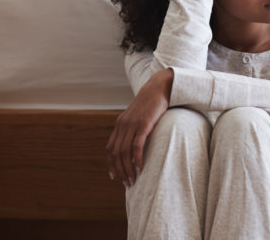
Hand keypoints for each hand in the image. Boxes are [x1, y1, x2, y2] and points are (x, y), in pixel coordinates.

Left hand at [106, 68, 173, 186]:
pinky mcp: (143, 125)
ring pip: (124, 152)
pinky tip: (140, 168)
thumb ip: (134, 128)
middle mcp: (123, 125)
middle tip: (126, 183)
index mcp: (120, 124)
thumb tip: (135, 144)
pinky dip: (137, 159)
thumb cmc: (152, 104)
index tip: (114, 176)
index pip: (110, 148)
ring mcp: (132, 125)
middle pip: (115, 153)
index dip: (111, 164)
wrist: (159, 88)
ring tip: (133, 180)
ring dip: (127, 169)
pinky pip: (137, 146)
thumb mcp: (139, 117)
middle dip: (119, 170)